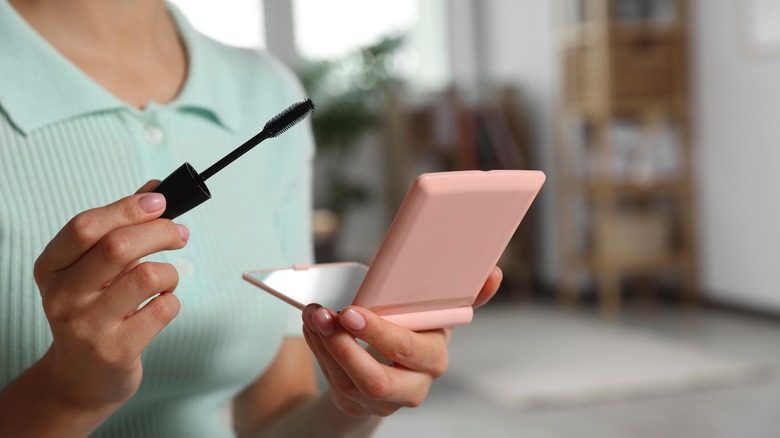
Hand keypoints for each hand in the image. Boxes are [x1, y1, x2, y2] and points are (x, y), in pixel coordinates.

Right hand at [33, 181, 188, 411]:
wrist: (82, 377)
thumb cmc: (95, 310)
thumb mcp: (94, 269)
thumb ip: (121, 227)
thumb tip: (155, 189)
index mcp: (50, 268)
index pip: (85, 227)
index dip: (127, 208)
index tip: (159, 201)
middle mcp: (61, 296)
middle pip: (118, 246)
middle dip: (161, 232)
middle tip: (181, 234)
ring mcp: (87, 326)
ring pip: (147, 276)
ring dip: (169, 272)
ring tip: (166, 280)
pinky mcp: (116, 350)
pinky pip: (163, 309)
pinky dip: (172, 301)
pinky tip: (160, 307)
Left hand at [301, 266, 501, 416]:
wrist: (397, 364)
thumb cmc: (415, 328)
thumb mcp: (437, 311)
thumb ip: (465, 295)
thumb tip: (494, 273)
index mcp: (434, 355)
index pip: (410, 349)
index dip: (381, 333)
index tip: (352, 311)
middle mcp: (414, 383)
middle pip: (378, 379)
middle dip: (348, 346)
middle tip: (327, 314)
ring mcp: (385, 400)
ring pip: (351, 382)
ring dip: (326, 346)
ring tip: (314, 314)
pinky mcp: (359, 403)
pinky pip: (334, 380)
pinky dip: (319, 350)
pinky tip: (312, 325)